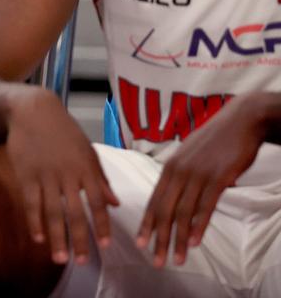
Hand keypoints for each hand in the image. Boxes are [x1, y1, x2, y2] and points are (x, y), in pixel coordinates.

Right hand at [7, 89, 118, 264]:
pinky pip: (31, 203)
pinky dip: (35, 222)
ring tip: (60, 258)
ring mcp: (45, 176)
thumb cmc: (63, 130)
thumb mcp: (87, 151)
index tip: (106, 245)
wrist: (33, 111)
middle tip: (82, 261)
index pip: (98, 202)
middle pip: (76, 213)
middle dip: (80, 239)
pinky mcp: (26, 175)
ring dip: (57, 237)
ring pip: (53, 213)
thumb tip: (115, 204)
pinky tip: (39, 238)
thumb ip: (100, 179)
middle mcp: (67, 175)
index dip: (103, 225)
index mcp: (86, 168)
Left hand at [137, 93, 266, 267]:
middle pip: (164, 211)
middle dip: (158, 238)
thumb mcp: (190, 156)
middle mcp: (178, 172)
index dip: (147, 224)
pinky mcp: (217, 177)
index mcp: (169, 167)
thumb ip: (182, 176)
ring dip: (179, 239)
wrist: (240, 121)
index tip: (141, 243)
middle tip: (155, 260)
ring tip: (177, 258)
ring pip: (183, 213)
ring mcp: (197, 174)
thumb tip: (180, 196)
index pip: (154, 201)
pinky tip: (195, 242)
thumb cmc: (216, 140)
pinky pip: (205, 206)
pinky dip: (199, 226)